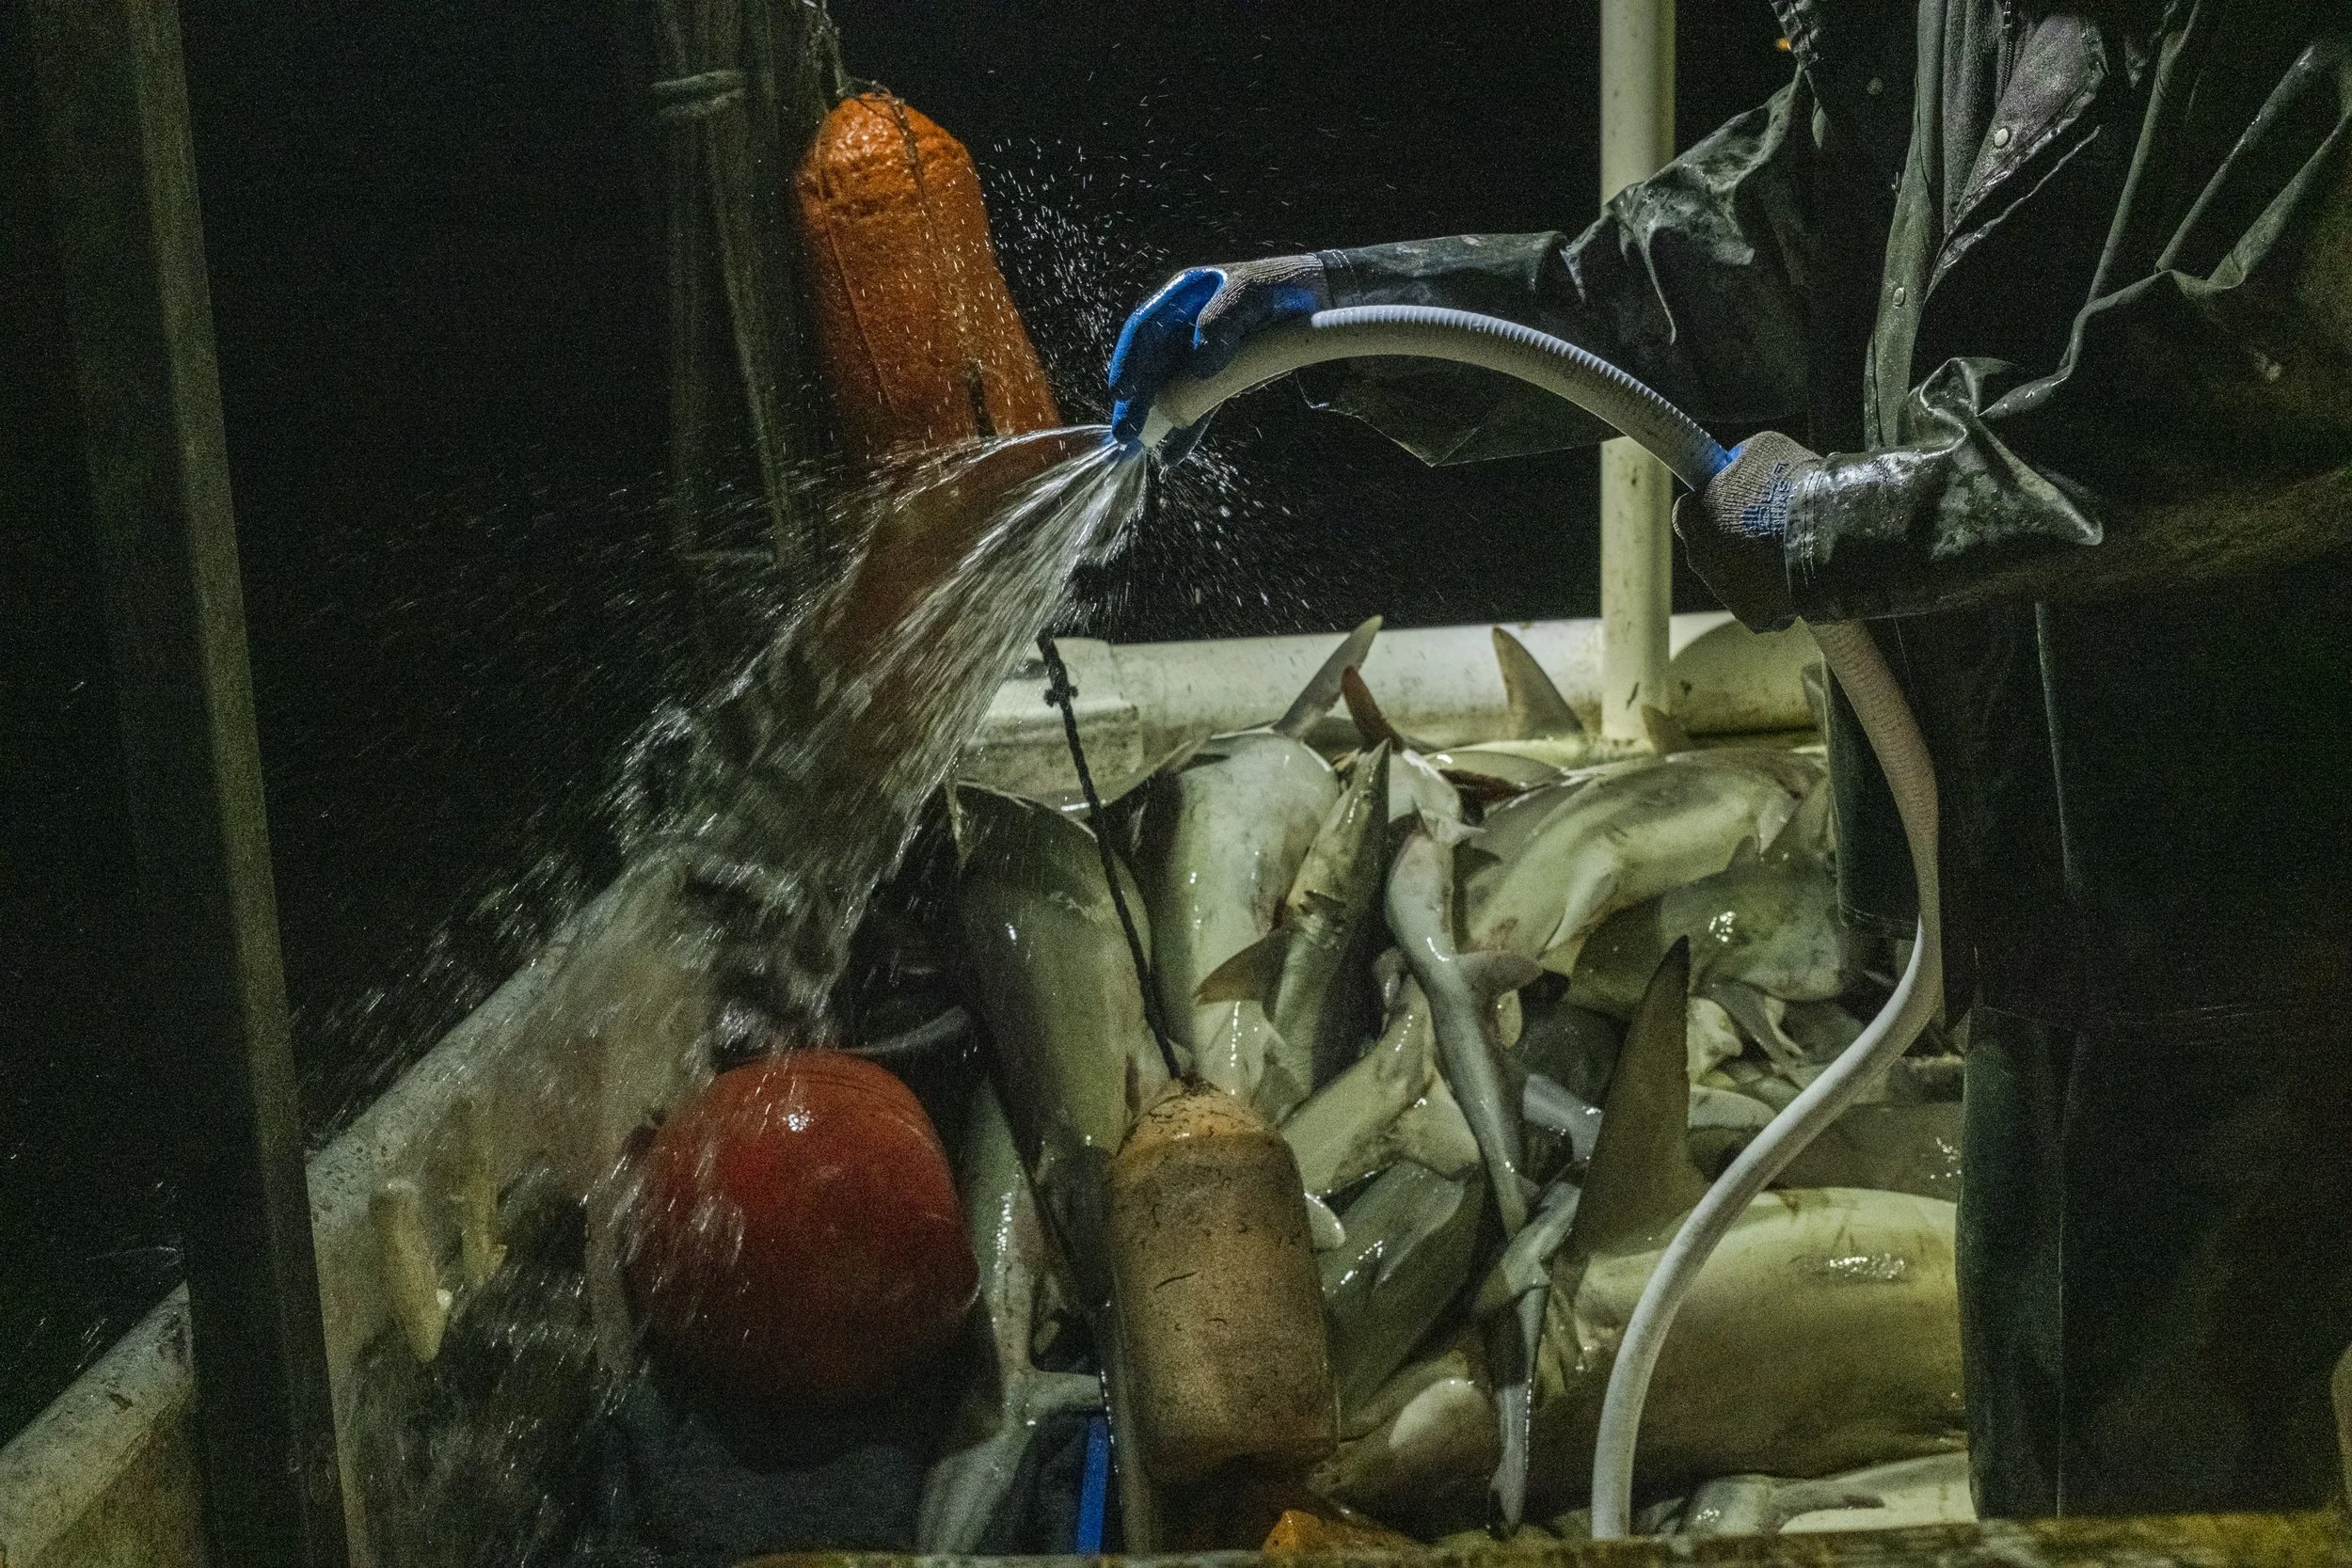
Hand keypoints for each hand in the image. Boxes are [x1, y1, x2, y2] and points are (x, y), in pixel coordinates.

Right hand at [1107, 254, 1329, 459]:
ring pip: (1170, 389)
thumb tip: (1198, 367)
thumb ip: (1221, 322)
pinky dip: (1187, 428)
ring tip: (1139, 446)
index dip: (1130, 361)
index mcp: (1182, 299)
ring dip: (1155, 418)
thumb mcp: (1251, 294)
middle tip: (1124, 431)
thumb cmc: (1278, 286)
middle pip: (1151, 365)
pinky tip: (1172, 454)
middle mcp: (1183, 328)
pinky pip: (1198, 405)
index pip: (1145, 331)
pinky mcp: (1219, 378)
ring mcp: (1199, 354)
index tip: (1123, 391)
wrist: (1314, 298)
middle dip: (1136, 400)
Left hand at [1673, 431, 1819, 630]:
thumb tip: (1736, 462)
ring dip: (1754, 566)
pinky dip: (1774, 594)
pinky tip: (1794, 577)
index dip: (1709, 502)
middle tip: (1766, 524)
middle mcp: (1701, 560)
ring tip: (1788, 550)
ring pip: (1735, 578)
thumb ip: (1739, 460)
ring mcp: (1724, 591)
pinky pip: (1759, 605)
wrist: (1828, 531)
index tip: (1727, 496)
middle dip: (1732, 537)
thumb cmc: (1793, 485)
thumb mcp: (1762, 449)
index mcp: (1695, 518)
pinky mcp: (1751, 615)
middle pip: (1711, 548)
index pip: (1688, 511)